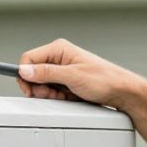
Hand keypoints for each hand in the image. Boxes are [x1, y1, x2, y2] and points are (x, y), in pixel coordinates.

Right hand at [17, 38, 145, 107]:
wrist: (121, 91)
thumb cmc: (104, 80)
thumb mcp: (72, 77)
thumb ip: (47, 73)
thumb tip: (25, 70)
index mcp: (59, 49)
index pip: (29, 58)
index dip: (26, 75)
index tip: (29, 88)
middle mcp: (59, 57)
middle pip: (33, 73)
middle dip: (40, 87)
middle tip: (53, 94)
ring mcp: (63, 69)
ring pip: (42, 83)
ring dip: (49, 93)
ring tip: (65, 95)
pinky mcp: (67, 81)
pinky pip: (52, 89)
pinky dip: (57, 96)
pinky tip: (69, 97)